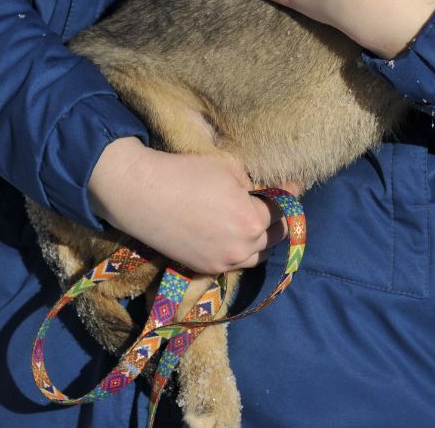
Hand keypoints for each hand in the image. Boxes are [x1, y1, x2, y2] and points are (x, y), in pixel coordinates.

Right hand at [87, 137, 303, 275]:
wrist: (141, 194)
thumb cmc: (186, 173)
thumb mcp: (229, 167)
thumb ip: (252, 186)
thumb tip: (261, 195)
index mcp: (252, 221)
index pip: (284, 212)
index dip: (290, 196)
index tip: (293, 186)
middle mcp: (242, 248)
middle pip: (274, 237)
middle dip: (277, 220)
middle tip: (273, 205)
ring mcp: (222, 262)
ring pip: (255, 255)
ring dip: (259, 240)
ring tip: (254, 223)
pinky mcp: (204, 268)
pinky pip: (232, 262)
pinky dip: (238, 250)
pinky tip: (231, 235)